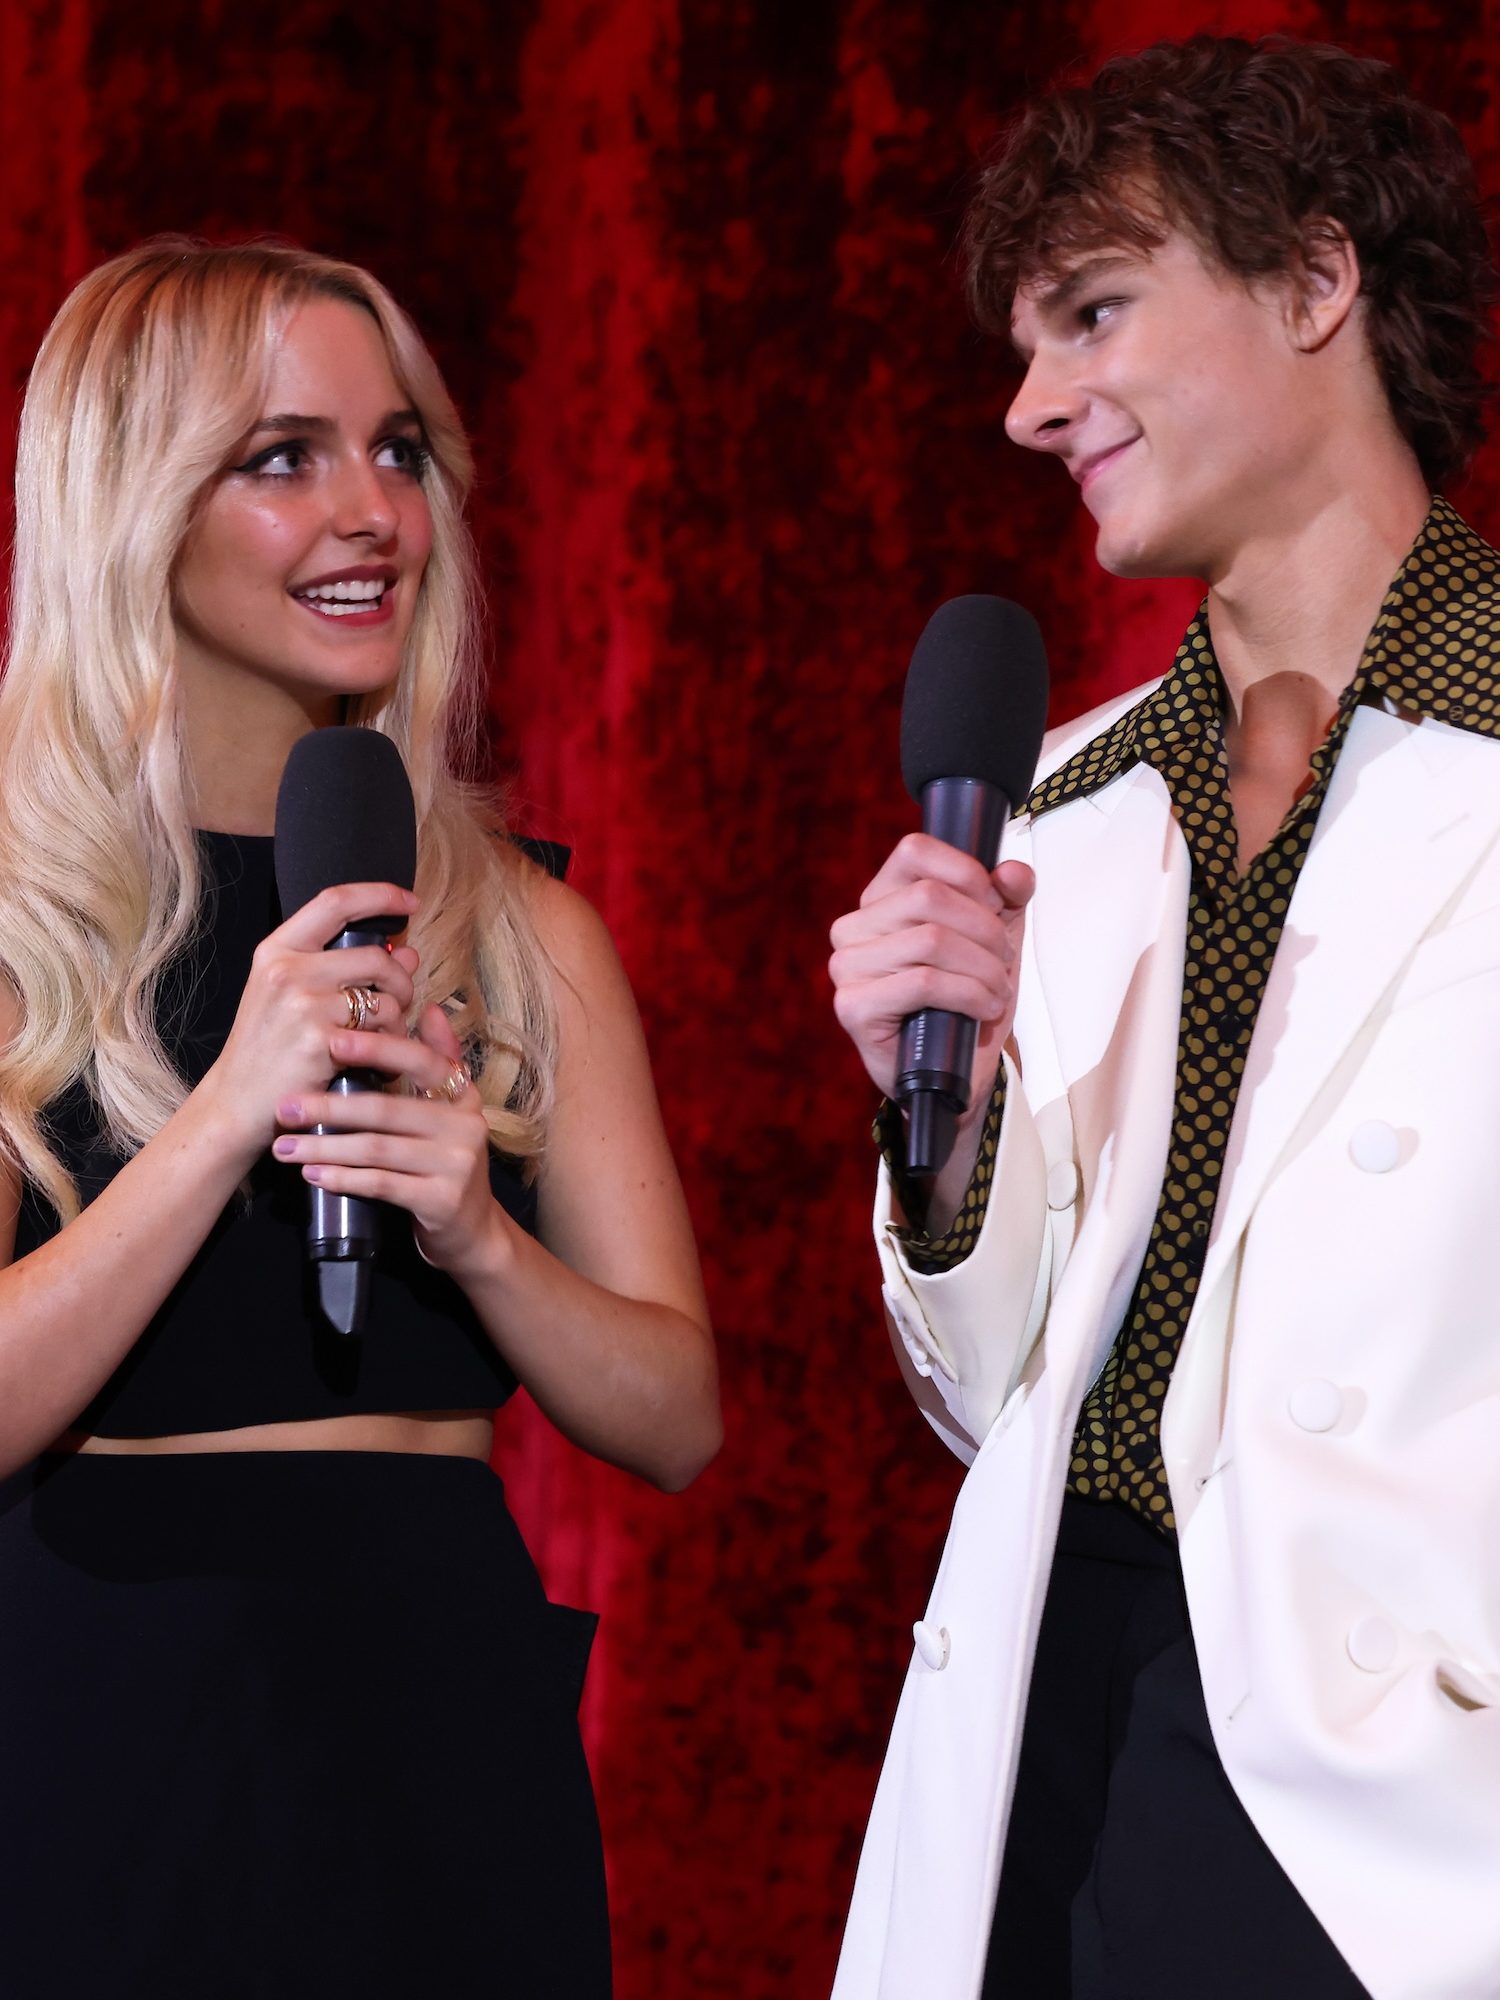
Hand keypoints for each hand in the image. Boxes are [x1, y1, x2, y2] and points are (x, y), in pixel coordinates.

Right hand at [203, 881, 419, 1161]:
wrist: (236, 1103)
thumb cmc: (268, 1049)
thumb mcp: (292, 996)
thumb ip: (344, 968)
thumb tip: (407, 950)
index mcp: (277, 951)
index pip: (336, 901)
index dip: (380, 895)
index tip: (409, 902)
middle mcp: (287, 971)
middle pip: (376, 956)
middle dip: (401, 980)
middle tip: (398, 1002)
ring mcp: (303, 1005)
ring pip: (386, 997)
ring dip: (398, 1018)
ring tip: (382, 1036)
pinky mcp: (321, 1041)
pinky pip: (382, 1032)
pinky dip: (390, 1045)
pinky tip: (378, 1059)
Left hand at [270, 1004, 503, 1281]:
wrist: (474, 1231)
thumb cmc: (446, 1164)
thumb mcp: (449, 1111)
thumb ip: (438, 1061)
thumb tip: (428, 1008)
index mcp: (463, 1095)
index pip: (422, 1061)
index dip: (378, 1048)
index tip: (332, 1041)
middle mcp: (466, 1125)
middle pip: (387, 1109)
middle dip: (329, 1107)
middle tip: (285, 1106)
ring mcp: (457, 1164)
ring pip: (377, 1149)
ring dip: (325, 1147)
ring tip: (285, 1147)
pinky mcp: (442, 1200)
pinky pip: (382, 1184)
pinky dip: (343, 1178)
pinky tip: (313, 1175)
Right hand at [829, 832, 1033, 1115]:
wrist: (961, 1069)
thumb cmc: (969, 998)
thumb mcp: (997, 936)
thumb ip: (1008, 895)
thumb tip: (1013, 872)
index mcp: (881, 898)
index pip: (915, 851)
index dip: (967, 872)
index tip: (995, 905)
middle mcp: (854, 927)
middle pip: (929, 897)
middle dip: (985, 930)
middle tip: (1004, 961)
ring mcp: (848, 966)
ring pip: (930, 940)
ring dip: (982, 968)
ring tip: (997, 990)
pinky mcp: (853, 1006)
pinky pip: (922, 983)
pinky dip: (968, 994)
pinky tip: (983, 1009)